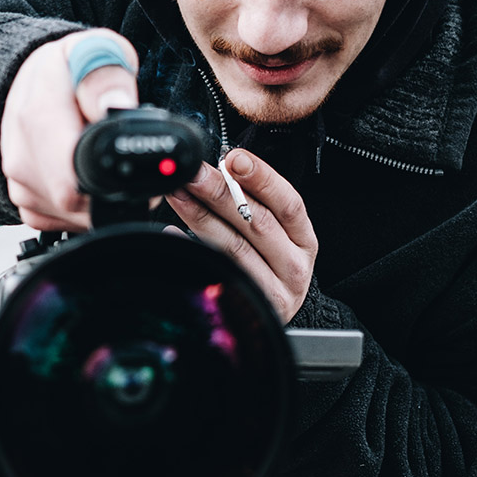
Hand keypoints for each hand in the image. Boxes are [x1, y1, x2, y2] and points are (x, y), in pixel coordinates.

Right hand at [0, 29, 138, 230]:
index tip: (133, 165)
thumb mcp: (93, 50)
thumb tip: (117, 107)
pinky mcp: (25, 205)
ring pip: (76, 218)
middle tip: (132, 163)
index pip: (75, 179)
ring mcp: (20, 186)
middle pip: (81, 205)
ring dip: (101, 199)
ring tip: (104, 161)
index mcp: (38, 118)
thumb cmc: (65, 68)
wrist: (24, 83)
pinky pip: (65, 222)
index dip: (115, 183)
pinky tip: (87, 177)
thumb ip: (108, 76)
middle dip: (116, 191)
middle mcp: (22, 159)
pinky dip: (85, 208)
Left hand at [166, 149, 316, 323]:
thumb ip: (253, 203)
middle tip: (194, 173)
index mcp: (303, 240)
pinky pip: (214, 272)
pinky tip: (173, 233)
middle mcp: (293, 266)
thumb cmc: (268, 266)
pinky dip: (192, 249)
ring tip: (177, 194)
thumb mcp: (275, 236)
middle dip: (220, 191)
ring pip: (233, 246)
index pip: (288, 203)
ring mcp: (272, 291)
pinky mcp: (246, 307)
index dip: (262, 178)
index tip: (234, 158)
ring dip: (200, 215)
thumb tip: (220, 169)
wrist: (267, 318)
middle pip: (256, 222)